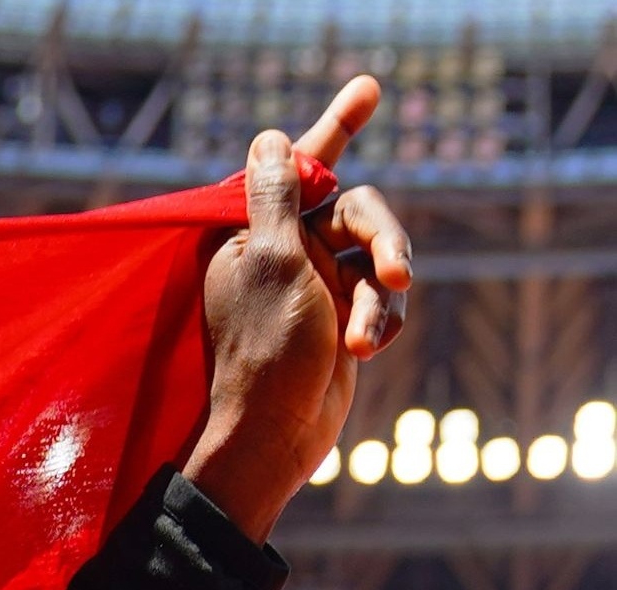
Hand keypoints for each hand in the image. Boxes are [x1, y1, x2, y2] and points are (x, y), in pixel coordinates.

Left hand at [181, 76, 414, 540]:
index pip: (300, 169)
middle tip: (397, 276)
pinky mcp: (341, 316)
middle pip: (358, 210)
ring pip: (379, 256)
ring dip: (381, 297)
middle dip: (384, 240)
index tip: (369, 89)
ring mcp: (315, 284)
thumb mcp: (272, 263)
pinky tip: (368, 349)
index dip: (334, 129)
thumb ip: (274, 199)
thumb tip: (268, 136)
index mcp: (255, 233)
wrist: (276, 437)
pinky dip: (382, 321)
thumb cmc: (266, 352)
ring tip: (367, 339)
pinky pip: (383, 297)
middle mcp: (284, 251)